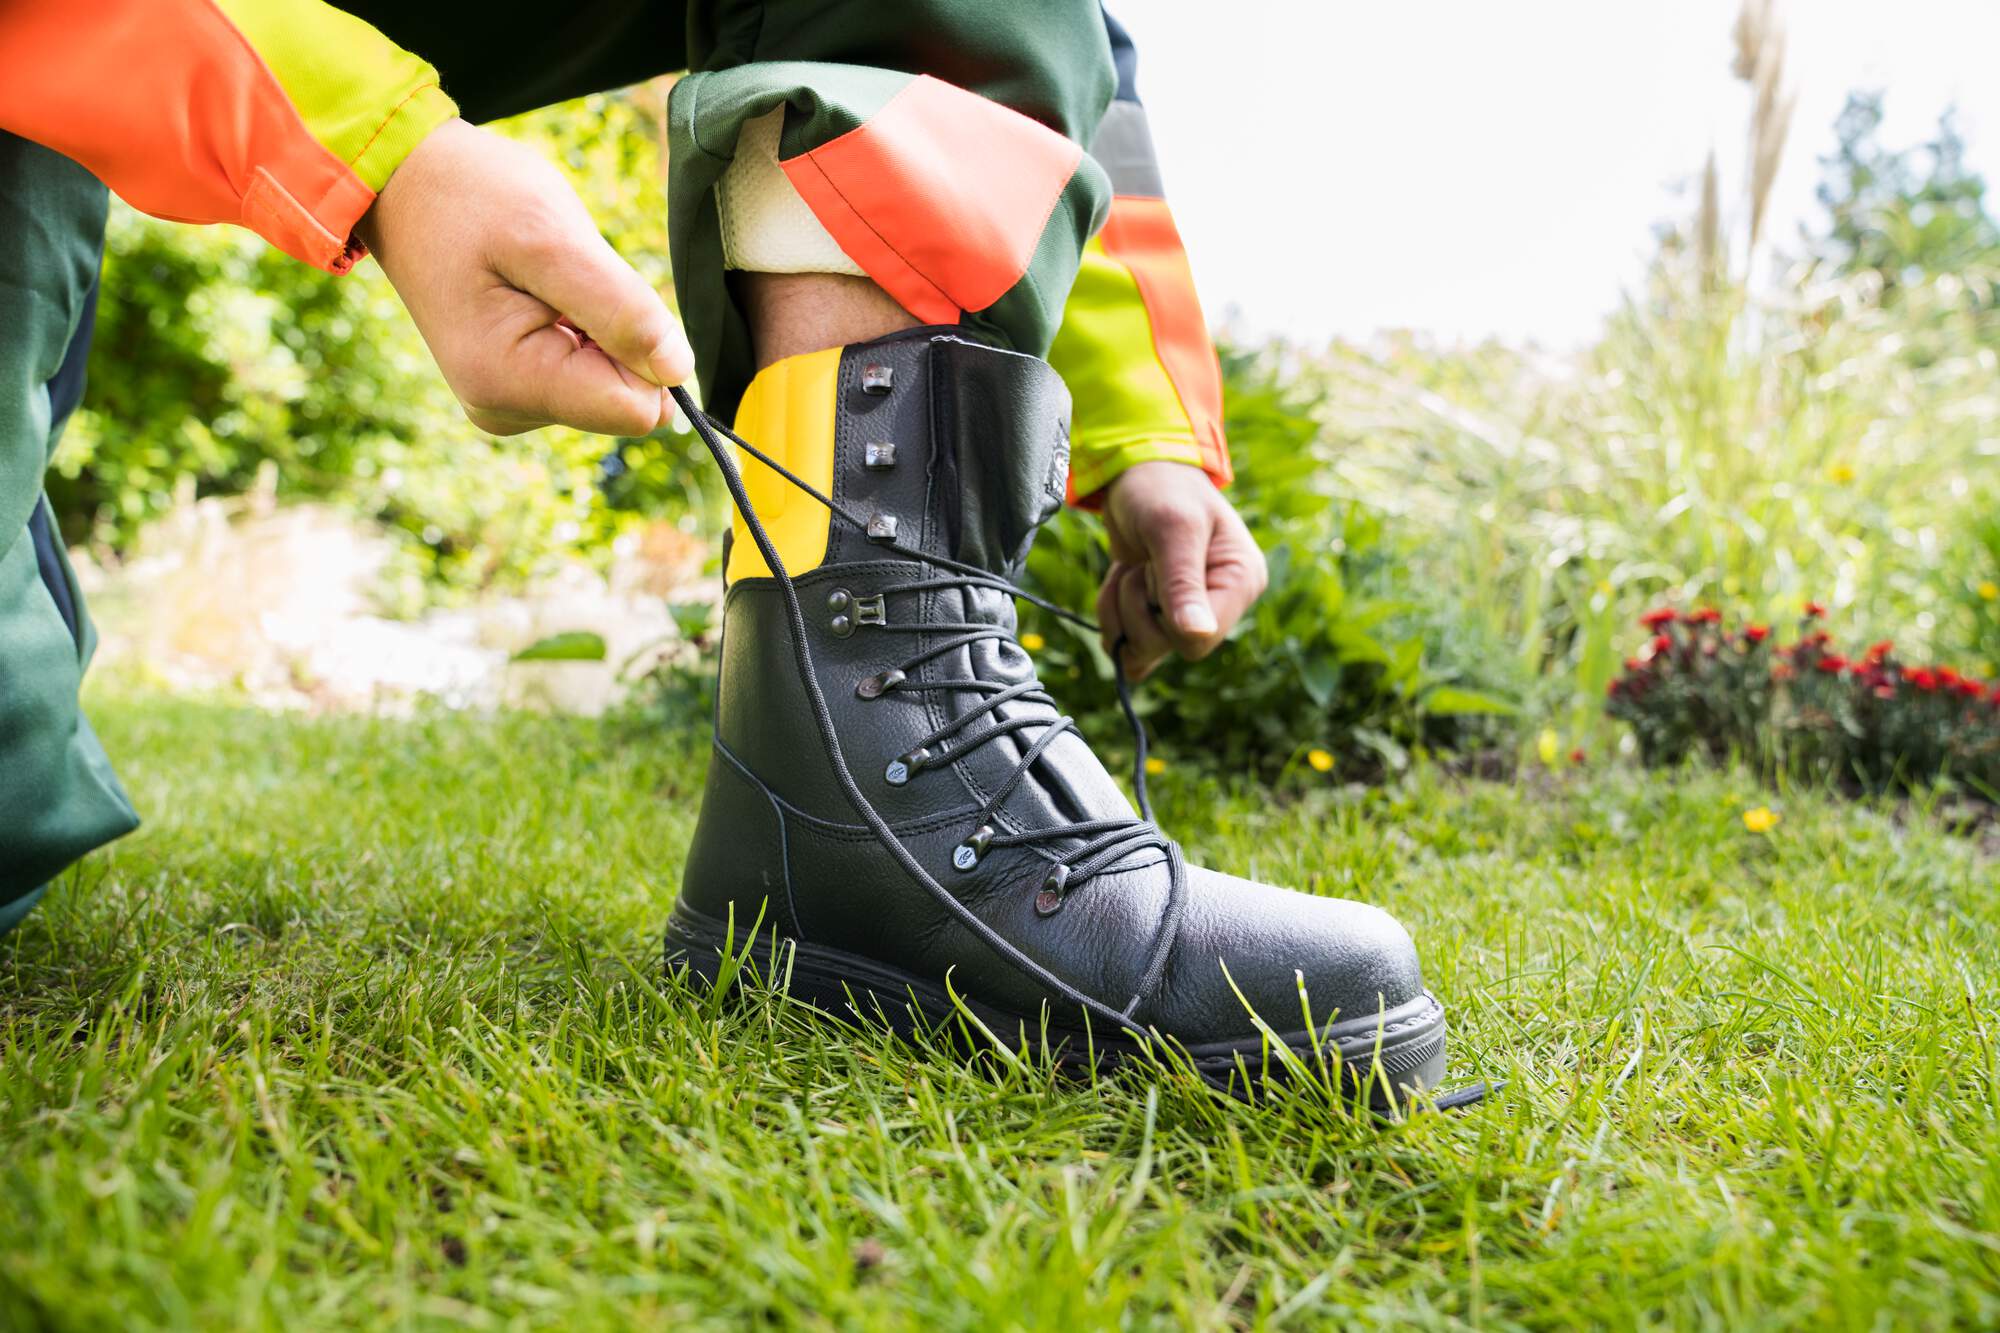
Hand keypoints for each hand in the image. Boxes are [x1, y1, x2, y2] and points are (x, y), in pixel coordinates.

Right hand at [355, 118, 692, 435]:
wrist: (405, 181)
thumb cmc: (471, 196)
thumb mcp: (553, 237)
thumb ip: (621, 308)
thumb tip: (679, 371)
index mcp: (510, 384)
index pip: (634, 408)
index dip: (643, 348)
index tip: (601, 291)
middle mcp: (506, 410)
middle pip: (623, 399)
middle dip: (617, 334)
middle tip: (564, 277)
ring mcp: (508, 402)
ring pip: (609, 384)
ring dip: (597, 326)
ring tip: (542, 278)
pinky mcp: (514, 386)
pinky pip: (586, 370)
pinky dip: (580, 327)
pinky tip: (536, 291)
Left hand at [1096, 460, 1266, 679]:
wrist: (1137, 474)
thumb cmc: (1162, 488)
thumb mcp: (1172, 527)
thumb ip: (1182, 581)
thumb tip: (1197, 634)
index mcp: (1241, 583)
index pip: (1199, 640)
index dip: (1164, 613)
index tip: (1156, 569)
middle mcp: (1220, 605)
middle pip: (1168, 647)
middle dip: (1137, 606)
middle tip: (1141, 563)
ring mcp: (1188, 614)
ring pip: (1143, 650)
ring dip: (1119, 607)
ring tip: (1129, 567)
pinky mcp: (1159, 618)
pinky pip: (1127, 647)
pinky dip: (1111, 617)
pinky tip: (1119, 582)